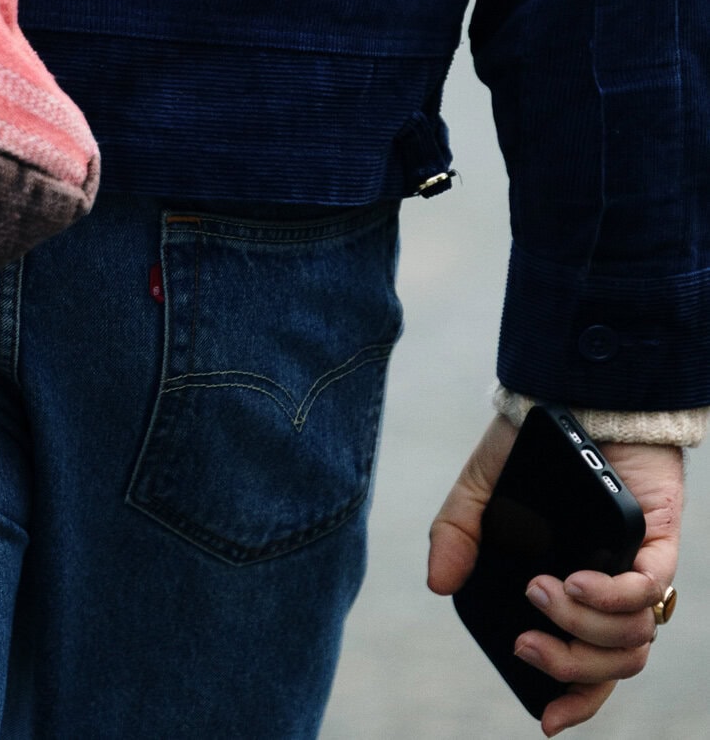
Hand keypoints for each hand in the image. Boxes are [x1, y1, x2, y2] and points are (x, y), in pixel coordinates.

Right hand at [428, 416, 684, 734]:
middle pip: (610, 667)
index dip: (573, 700)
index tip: (547, 717)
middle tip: (529, 643)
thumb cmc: (529, 445)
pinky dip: (612, 598)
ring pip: (633, 641)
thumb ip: (456, 534)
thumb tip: (439, 586)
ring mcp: (637, 567)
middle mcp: (610, 590)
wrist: (569, 390)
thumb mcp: (479, 490)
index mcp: (573, 591)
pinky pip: (648, 593)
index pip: (587, 666)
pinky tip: (579, 579)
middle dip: (568, 667)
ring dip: (585, 631)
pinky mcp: (658, 541)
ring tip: (546, 591)